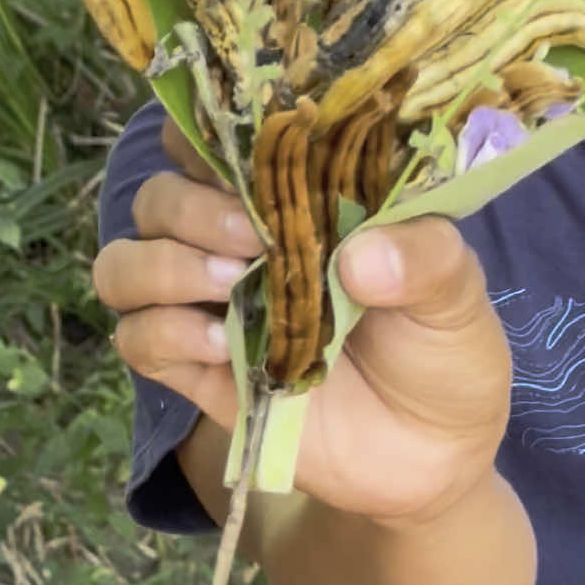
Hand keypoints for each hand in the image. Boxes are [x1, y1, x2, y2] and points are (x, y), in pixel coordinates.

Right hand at [93, 117, 510, 524]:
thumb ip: (426, 259)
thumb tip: (360, 256)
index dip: (207, 126)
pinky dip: (166, 332)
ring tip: (232, 284)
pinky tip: (225, 345)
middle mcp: (241, 239)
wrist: (435, 458)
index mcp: (298, 196)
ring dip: (162, 264)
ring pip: (126, 260)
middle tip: (253, 235)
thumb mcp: (457, 294)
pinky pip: (137, 338)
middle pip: (160, 193)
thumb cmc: (445, 349)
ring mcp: (214, 305)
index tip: (240, 141)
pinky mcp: (200, 371)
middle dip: (191, 206)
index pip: (221, 136)